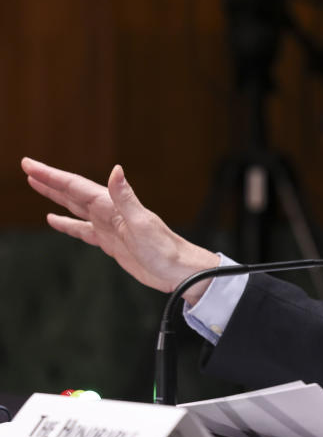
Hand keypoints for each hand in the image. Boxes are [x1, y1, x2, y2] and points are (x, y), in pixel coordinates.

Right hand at [21, 158, 218, 303]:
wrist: (180, 271)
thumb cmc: (166, 250)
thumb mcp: (143, 224)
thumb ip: (126, 197)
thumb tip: (116, 170)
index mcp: (113, 206)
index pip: (76, 186)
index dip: (51, 175)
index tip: (29, 165)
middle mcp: (109, 213)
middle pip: (72, 192)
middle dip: (49, 180)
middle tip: (27, 168)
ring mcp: (109, 227)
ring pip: (75, 207)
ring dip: (56, 196)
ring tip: (36, 185)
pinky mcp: (111, 242)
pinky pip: (82, 230)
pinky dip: (67, 224)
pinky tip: (54, 220)